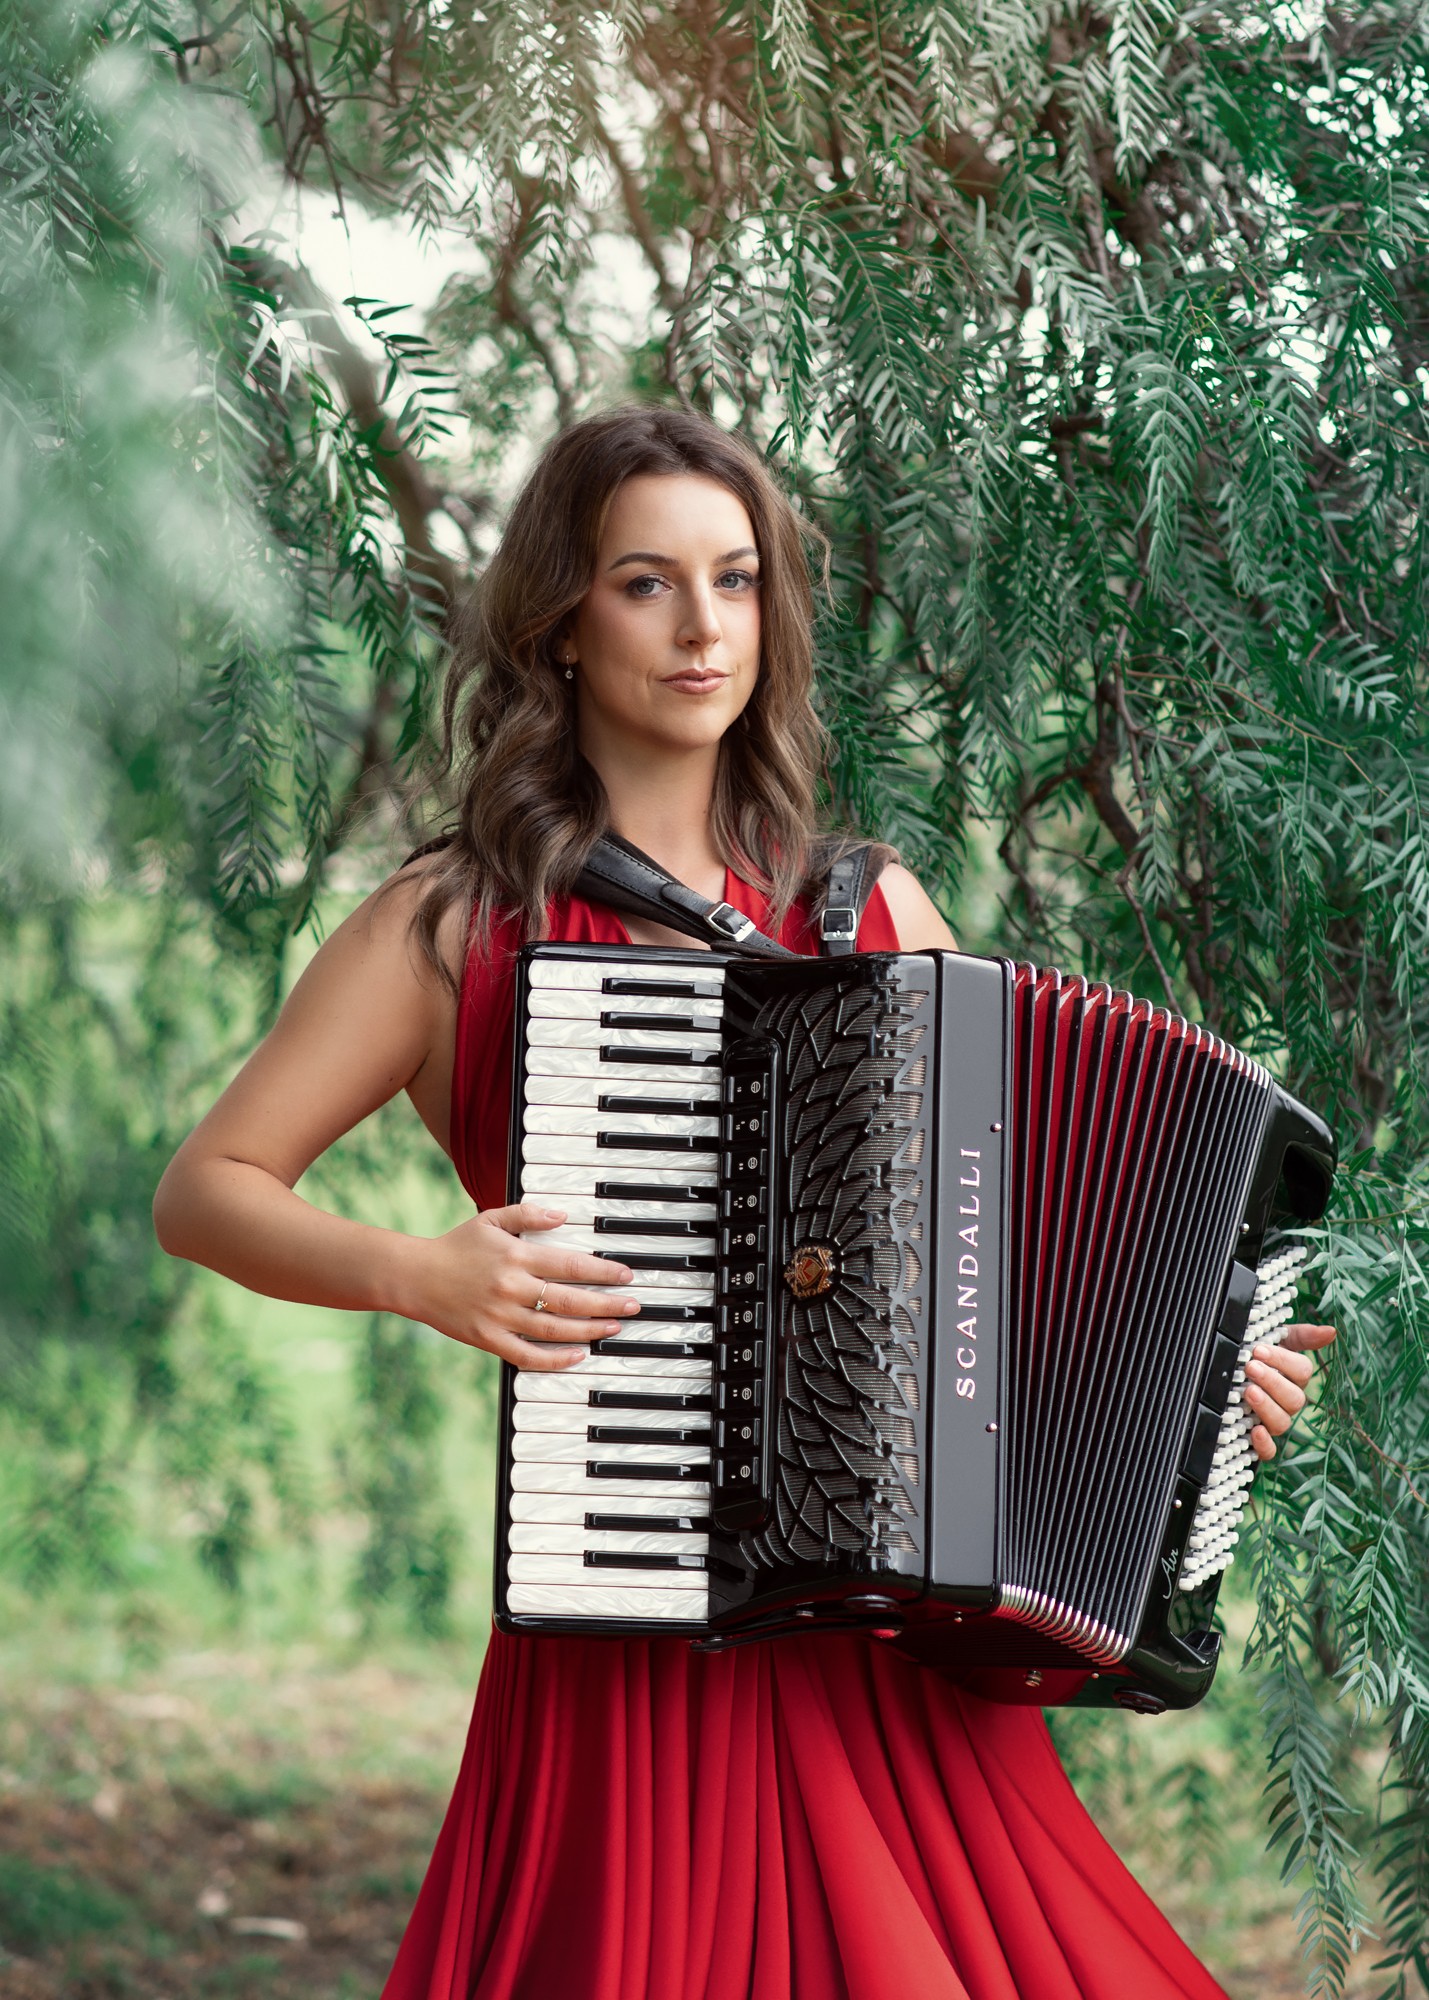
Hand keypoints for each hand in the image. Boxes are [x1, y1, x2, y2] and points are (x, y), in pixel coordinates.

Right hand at [407, 1202, 640, 1370]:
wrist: (414, 1276)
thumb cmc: (456, 1246)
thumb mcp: (490, 1219)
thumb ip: (527, 1214)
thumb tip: (563, 1215)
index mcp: (515, 1255)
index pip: (570, 1265)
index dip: (603, 1271)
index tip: (625, 1276)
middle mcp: (511, 1287)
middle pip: (570, 1300)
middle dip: (607, 1304)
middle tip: (633, 1306)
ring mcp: (499, 1316)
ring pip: (554, 1329)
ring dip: (589, 1330)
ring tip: (613, 1327)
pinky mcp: (487, 1339)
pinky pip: (527, 1355)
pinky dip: (555, 1359)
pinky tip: (577, 1355)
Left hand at [1244, 1321, 1336, 1460]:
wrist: (1227, 1372)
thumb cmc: (1256, 1354)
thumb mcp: (1278, 1339)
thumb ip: (1302, 1335)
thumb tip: (1331, 1331)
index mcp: (1294, 1378)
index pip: (1302, 1372)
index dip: (1283, 1361)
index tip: (1259, 1349)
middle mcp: (1288, 1402)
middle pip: (1294, 1398)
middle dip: (1272, 1382)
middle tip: (1250, 1367)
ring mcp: (1274, 1422)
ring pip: (1282, 1422)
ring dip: (1267, 1407)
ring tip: (1248, 1391)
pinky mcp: (1258, 1441)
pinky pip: (1269, 1452)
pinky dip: (1265, 1445)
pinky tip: (1255, 1431)